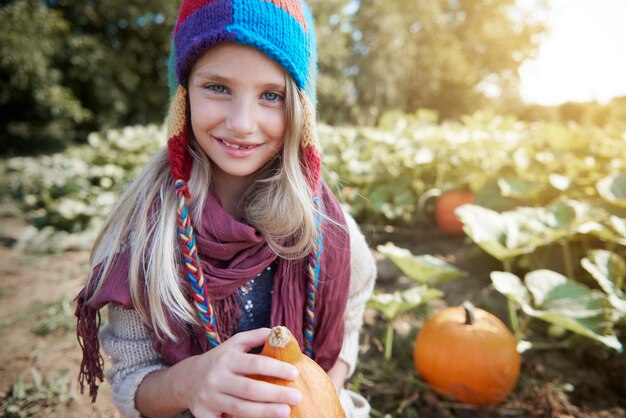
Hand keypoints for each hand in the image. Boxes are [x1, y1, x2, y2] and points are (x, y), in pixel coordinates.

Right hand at [174, 327, 300, 417]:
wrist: (186, 380)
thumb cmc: (220, 360)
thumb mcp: (234, 343)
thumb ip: (256, 336)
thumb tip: (280, 332)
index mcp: (227, 359)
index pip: (255, 363)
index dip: (276, 368)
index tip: (294, 373)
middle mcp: (216, 379)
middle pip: (249, 389)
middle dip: (275, 394)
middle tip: (297, 397)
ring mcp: (209, 399)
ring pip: (240, 409)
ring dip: (265, 412)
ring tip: (286, 412)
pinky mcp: (204, 415)